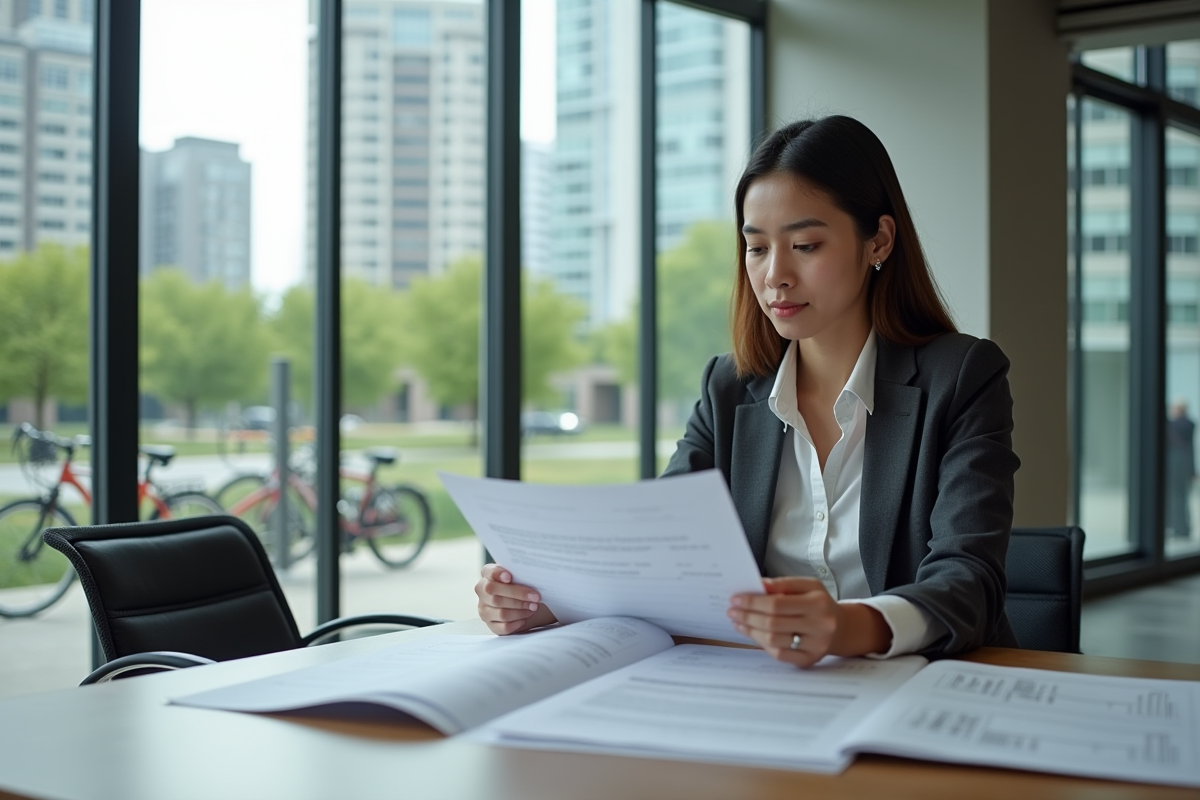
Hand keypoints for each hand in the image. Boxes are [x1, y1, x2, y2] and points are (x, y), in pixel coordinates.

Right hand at [474, 563, 556, 634]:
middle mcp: (482, 591)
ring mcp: (484, 609)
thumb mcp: (518, 575)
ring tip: (533, 607)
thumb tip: (530, 573)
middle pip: (496, 595)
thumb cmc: (520, 584)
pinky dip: (516, 623)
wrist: (521, 601)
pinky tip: (525, 619)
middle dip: (518, 596)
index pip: (488, 572)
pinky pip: (503, 627)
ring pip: (502, 613)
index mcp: (488, 575)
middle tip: (535, 597)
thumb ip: (519, 573)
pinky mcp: (491, 625)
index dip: (497, 574)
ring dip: (521, 611)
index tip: (509, 577)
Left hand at [728, 577, 890, 666]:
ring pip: (773, 641)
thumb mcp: (807, 585)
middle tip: (732, 610)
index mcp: (818, 603)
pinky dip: (762, 644)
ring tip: (738, 621)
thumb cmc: (819, 603)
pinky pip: (779, 655)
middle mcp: (819, 626)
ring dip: (751, 631)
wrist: (841, 627)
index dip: (753, 602)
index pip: (777, 604)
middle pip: (772, 623)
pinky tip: (752, 634)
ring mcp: (814, 646)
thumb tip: (759, 585)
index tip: (736, 599)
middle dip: (747, 616)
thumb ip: (783, 584)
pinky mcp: (809, 660)